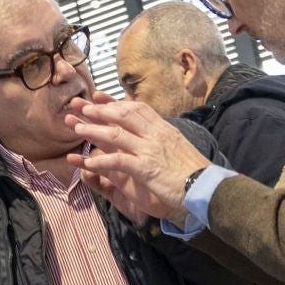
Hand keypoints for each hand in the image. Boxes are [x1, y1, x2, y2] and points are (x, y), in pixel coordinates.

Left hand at [63, 94, 208, 223]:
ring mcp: (150, 151)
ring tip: (76, 129)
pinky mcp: (146, 170)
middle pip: (122, 116)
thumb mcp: (180, 148)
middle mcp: (155, 136)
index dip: (116, 102)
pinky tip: (86, 163)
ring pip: (115, 135)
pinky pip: (118, 162)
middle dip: (99, 111)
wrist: (208, 188)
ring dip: (93, 131)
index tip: (99, 96)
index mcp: (164, 129)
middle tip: (80, 107)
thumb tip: (157, 133)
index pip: (136, 108)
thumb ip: (165, 139)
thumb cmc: (196, 173)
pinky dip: (100, 162)